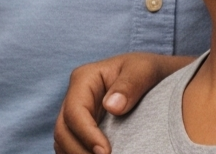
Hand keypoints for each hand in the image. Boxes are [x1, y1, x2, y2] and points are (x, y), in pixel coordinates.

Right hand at [56, 53, 189, 153]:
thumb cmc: (146, 71)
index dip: (87, 134)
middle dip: (79, 152)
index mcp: (84, 79)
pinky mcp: (82, 130)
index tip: (106, 152)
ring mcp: (76, 115)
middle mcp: (75, 98)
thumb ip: (130, 84)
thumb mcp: (144, 70)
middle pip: (63, 130)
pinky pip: (72, 148)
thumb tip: (112, 107)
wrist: (153, 78)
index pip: (74, 111)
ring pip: (63, 142)